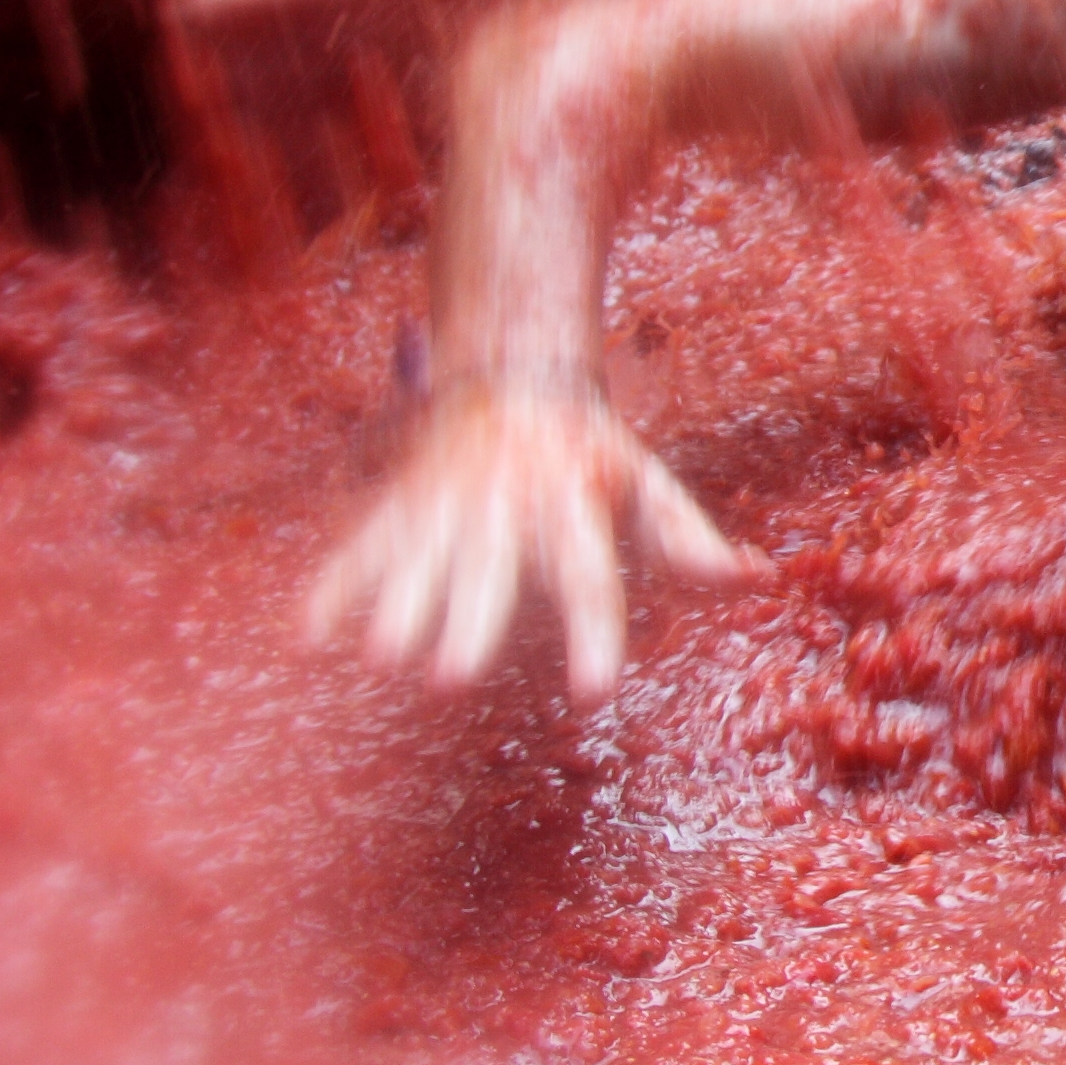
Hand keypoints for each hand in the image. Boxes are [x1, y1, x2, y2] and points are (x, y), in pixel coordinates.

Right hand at [309, 379, 763, 694]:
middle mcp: (506, 509)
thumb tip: (759, 579)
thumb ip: (690, 537)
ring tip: (380, 658)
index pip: (590, 578)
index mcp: (572, 507)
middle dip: (468, 624)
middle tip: (450, 680)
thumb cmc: (587, 449)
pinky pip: (359, 550)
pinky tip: (306, 639)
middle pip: (488, 575)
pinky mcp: (399, 511)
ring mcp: (445, 508)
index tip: (592, 690)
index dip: (592, 634)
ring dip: (397, 607)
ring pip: (419, 560)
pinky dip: (332, 589)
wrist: (510, 374)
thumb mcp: (646, 481)